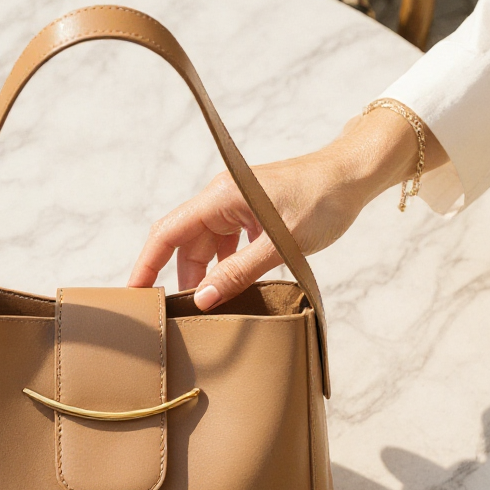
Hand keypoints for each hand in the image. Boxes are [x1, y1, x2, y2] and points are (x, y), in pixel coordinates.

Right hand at [128, 108, 443, 308]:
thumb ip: (239, 272)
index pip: (167, 232)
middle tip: (178, 315)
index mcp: (220, 196)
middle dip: (181, 278)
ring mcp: (237, 204)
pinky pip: (228, 242)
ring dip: (207, 275)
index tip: (134, 293)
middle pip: (186, 243)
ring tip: (208, 307)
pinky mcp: (253, 212)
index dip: (146, 264)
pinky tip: (235, 286)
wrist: (355, 174)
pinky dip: (227, 265)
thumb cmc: (324, 199)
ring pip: (208, 245)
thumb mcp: (281, 242)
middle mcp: (222, 197)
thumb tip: (204, 300)